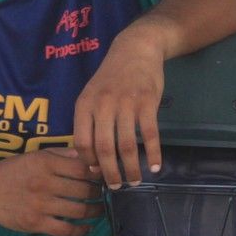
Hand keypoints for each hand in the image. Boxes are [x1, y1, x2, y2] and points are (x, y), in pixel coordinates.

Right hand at [0, 148, 102, 235]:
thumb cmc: (13, 170)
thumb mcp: (36, 156)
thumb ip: (62, 155)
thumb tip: (89, 157)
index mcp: (46, 163)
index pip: (83, 168)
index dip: (98, 173)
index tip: (103, 177)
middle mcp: (44, 183)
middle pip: (84, 190)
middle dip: (98, 193)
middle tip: (102, 194)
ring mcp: (40, 205)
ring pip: (79, 210)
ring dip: (94, 211)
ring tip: (98, 210)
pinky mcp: (35, 223)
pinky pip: (66, 230)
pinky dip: (81, 231)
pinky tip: (87, 228)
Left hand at [73, 26, 166, 188]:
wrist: (135, 48)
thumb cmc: (111, 77)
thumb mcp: (91, 95)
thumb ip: (89, 122)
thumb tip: (89, 159)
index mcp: (84, 105)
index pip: (81, 142)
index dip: (88, 162)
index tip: (97, 174)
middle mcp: (102, 105)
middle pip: (103, 148)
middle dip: (109, 173)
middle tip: (116, 187)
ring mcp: (126, 104)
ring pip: (126, 145)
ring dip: (130, 168)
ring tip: (134, 181)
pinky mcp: (147, 102)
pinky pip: (149, 134)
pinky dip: (153, 154)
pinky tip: (154, 167)